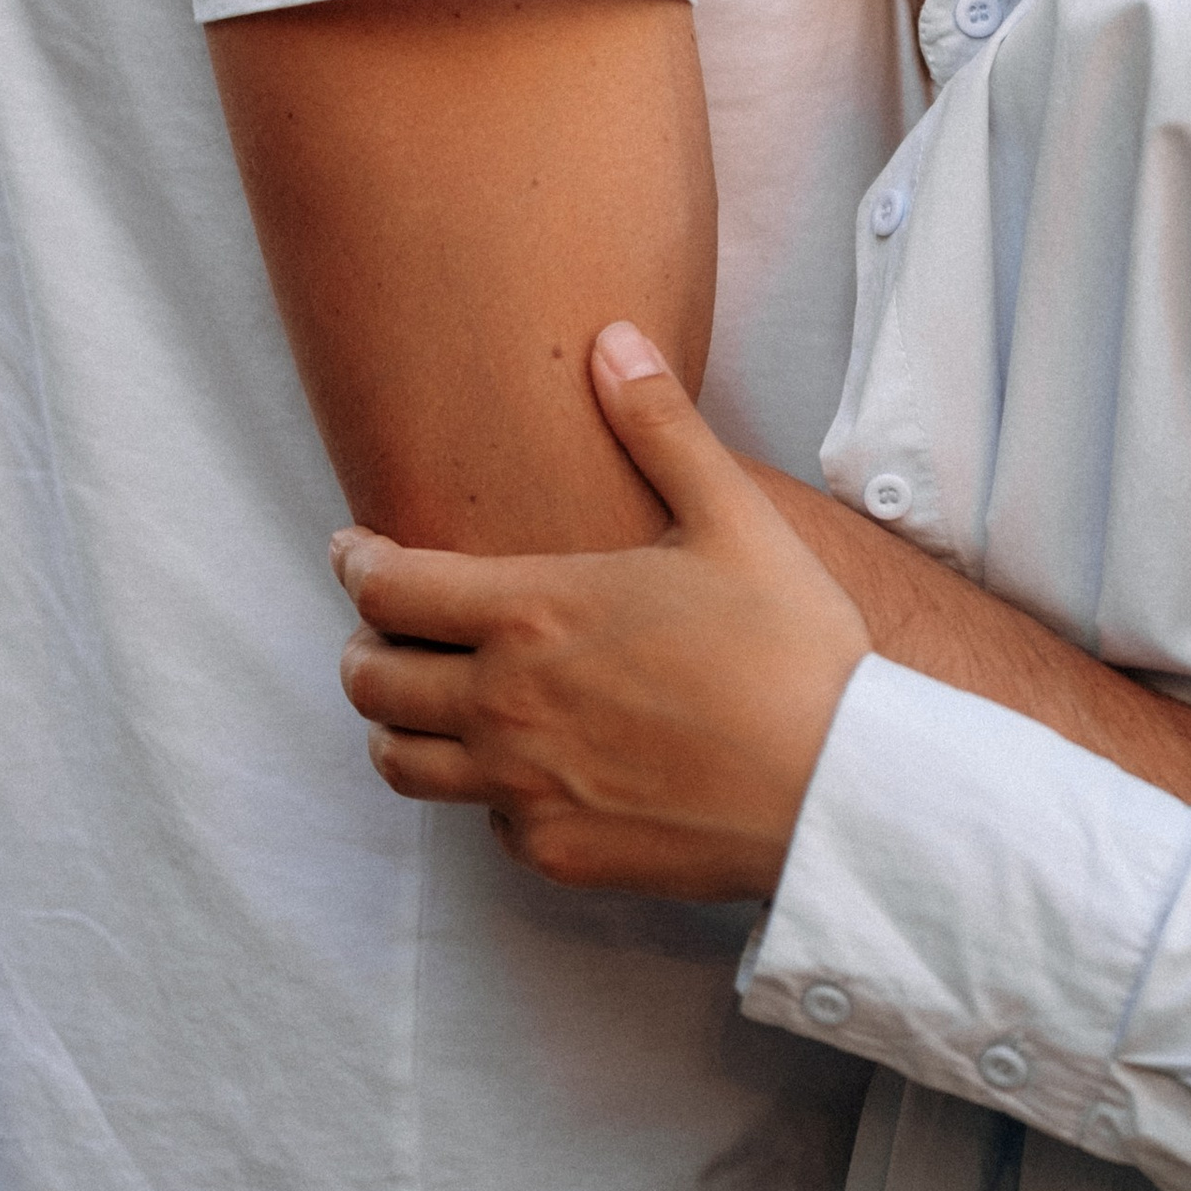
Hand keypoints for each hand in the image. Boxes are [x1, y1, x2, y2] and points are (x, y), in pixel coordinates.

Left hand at [333, 323, 871, 900]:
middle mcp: (506, 703)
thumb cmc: (791, 644)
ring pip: (400, 762)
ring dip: (396, 724)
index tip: (354, 550)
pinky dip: (483, 790)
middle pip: (370, 681)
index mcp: (534, 611)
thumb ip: (659, 426)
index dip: (355, 564)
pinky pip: (481, 821)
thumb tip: (611, 340)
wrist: (837, 785)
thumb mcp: (732, 517)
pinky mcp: (554, 850)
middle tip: (383, 627)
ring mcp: (523, 786)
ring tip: (422, 700)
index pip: (389, 589)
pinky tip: (524, 763)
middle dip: (362, 645)